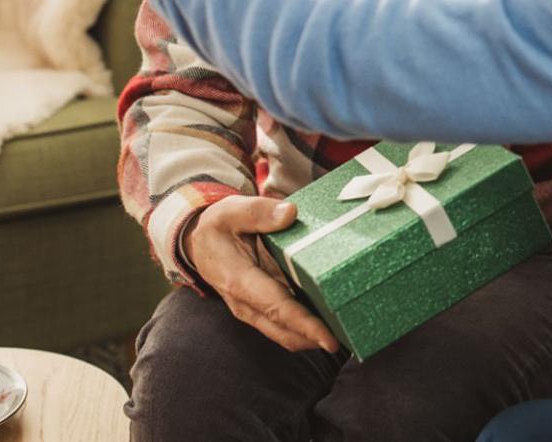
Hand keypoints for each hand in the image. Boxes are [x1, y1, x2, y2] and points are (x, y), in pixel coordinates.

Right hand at [185, 195, 339, 353]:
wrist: (198, 244)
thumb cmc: (217, 227)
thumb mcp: (231, 211)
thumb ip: (259, 212)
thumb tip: (290, 214)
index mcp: (239, 281)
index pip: (277, 309)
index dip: (304, 325)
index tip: (329, 339)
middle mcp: (246, 304)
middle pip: (286, 331)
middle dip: (317, 339)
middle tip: (353, 337)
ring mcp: (254, 310)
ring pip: (287, 334)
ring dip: (315, 337)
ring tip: (349, 331)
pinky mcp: (263, 309)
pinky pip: (287, 325)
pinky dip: (308, 328)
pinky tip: (333, 318)